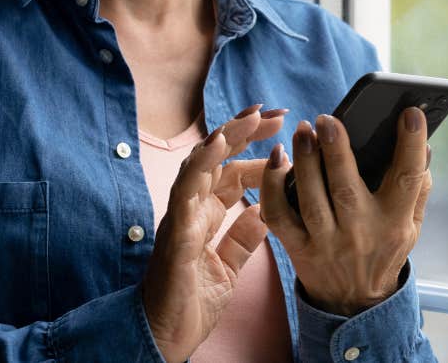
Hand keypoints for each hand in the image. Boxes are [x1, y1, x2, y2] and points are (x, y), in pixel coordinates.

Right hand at [141, 105, 285, 362]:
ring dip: (226, 136)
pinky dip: (201, 163)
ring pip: (202, 162)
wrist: (166, 335)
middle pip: (219, 157)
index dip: (255, 151)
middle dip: (245, 131)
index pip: (232, 171)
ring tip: (252, 117)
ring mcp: (182, 212)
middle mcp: (193, 205)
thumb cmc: (191, 301)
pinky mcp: (175, 226)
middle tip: (275, 113)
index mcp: (206, 213)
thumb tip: (265, 211)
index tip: (281, 134)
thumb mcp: (228, 265)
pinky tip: (218, 144)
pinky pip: (186, 188)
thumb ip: (243, 236)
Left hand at [260, 107, 431, 316]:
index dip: (411, 145)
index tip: (410, 113)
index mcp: (395, 221)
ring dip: (304, 163)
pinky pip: (279, 215)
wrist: (355, 303)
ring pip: (311, 199)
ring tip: (302, 130)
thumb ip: (418, 187)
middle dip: (337, 151)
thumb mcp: (410, 224)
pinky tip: (276, 160)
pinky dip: (273, 187)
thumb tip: (424, 144)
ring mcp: (327, 242)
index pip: (408, 179)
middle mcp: (361, 232)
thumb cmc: (383, 246)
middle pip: (347, 188)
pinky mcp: (298, 248)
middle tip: (327, 119)